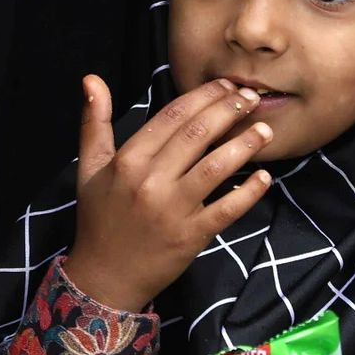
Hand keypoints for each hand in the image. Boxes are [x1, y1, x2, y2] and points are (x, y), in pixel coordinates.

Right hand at [61, 75, 274, 311]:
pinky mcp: (190, 236)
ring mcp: (172, 210)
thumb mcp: (89, 167)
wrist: (105, 276)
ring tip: (265, 130)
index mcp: (128, 160)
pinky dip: (247, 194)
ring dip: (244, 145)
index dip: (203, 96)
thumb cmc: (100, 218)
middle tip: (251, 98)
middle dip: (229, 111)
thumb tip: (92, 79)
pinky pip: (225, 210)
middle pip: (197, 135)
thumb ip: (94, 122)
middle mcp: (150, 181)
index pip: (172, 117)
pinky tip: (264, 178)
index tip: (226, 85)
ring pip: (214, 168)